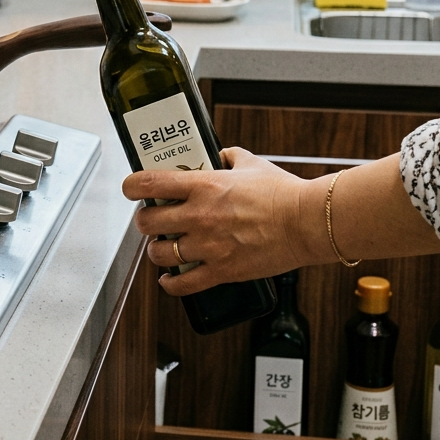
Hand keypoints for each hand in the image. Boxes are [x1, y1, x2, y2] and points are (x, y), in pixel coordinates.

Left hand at [122, 147, 318, 295]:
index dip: (132, 187)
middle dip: (144, 222)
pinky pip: (183, 284)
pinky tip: (170, 279)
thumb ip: (227, 157)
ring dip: (157, 251)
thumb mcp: (250, 163)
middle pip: (147, 222)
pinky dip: (171, 284)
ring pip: (160, 254)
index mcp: (203, 185)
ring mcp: (209, 245)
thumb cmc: (283, 192)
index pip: (149, 184)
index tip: (131, 189)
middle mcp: (200, 215)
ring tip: (164, 247)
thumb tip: (218, 155)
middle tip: (151, 221)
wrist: (308, 222)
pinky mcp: (222, 270)